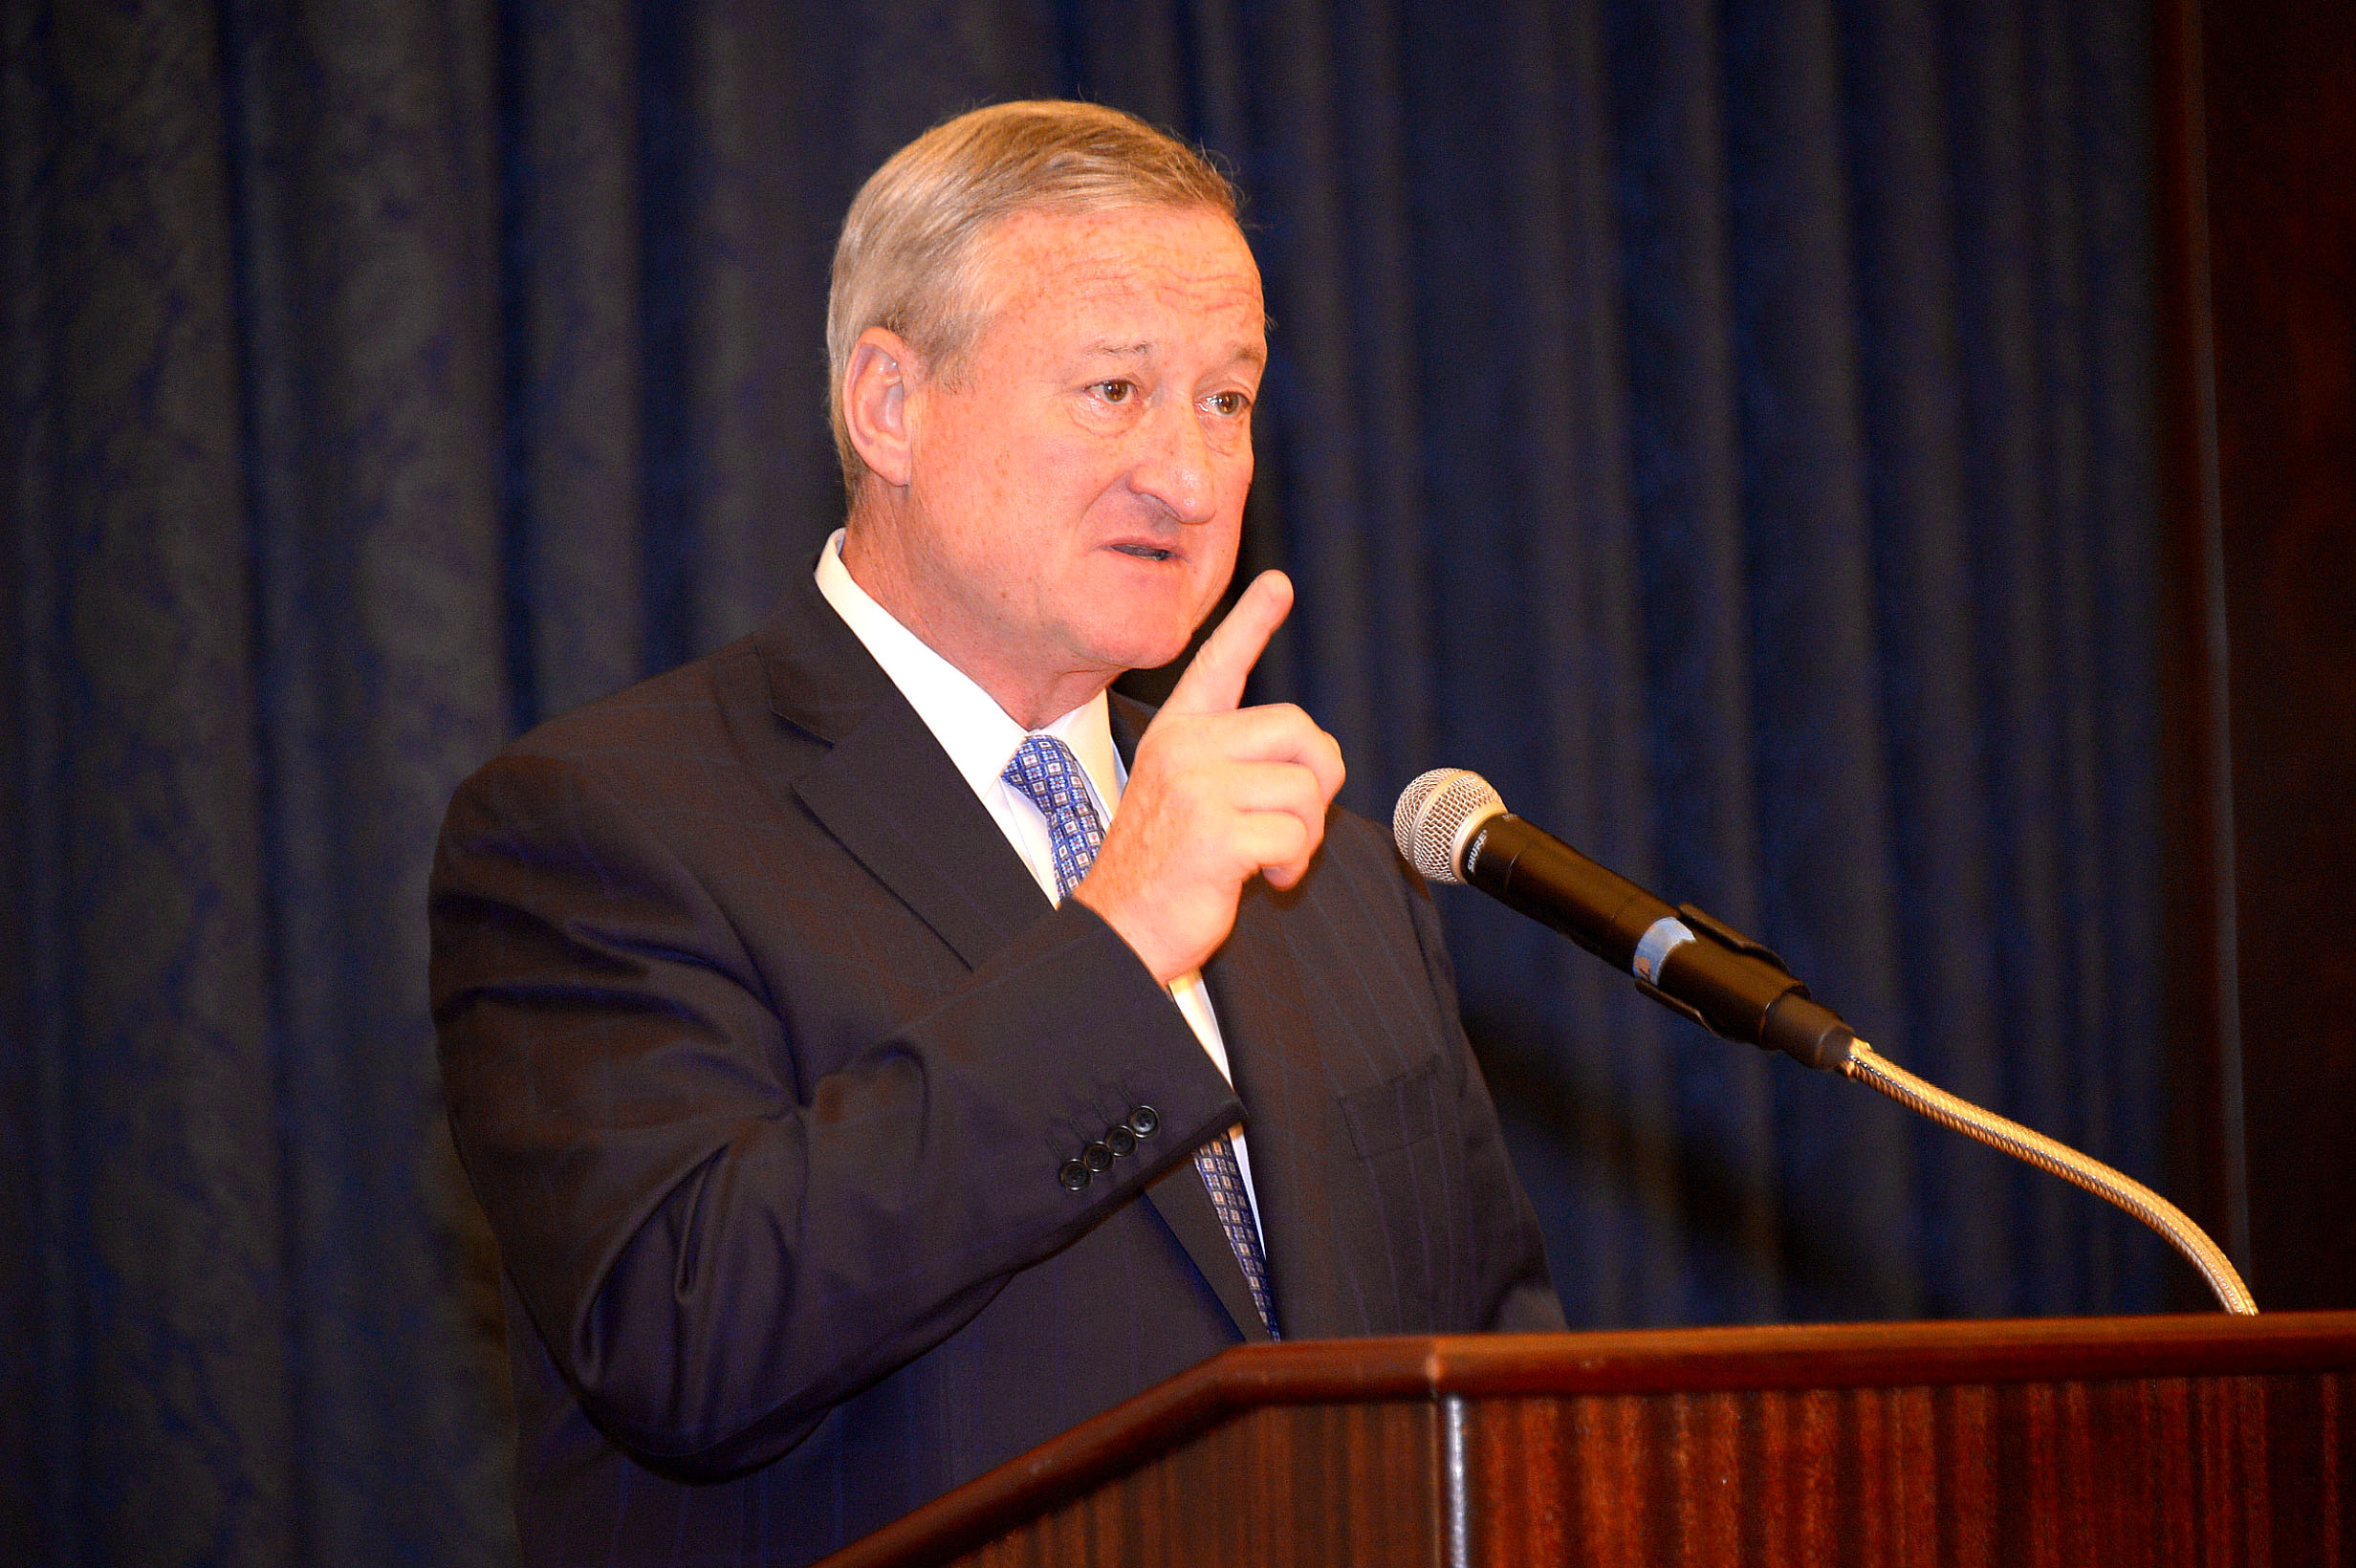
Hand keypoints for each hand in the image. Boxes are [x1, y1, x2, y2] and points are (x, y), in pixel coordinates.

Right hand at [1073, 571, 1346, 983]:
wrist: (1119, 928)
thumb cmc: (1165, 868)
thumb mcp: (1189, 797)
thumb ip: (1236, 764)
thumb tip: (1318, 757)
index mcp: (1177, 733)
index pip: (1219, 664)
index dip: (1251, 622)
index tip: (1278, 584)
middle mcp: (1185, 747)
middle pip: (1301, 730)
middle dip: (1318, 779)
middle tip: (1296, 819)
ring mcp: (1197, 787)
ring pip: (1306, 789)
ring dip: (1303, 835)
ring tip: (1264, 856)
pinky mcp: (1214, 833)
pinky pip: (1296, 836)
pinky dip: (1290, 866)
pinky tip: (1258, 879)